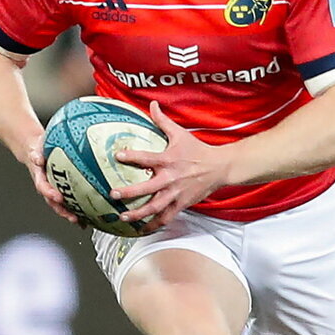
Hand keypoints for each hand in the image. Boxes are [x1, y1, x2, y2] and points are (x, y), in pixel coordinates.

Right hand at [24, 136, 81, 224]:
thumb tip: (37, 158)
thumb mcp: (36, 149)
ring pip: (61, 206)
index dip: (50, 193)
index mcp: (40, 177)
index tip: (58, 197)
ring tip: (80, 221)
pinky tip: (87, 219)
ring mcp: (55, 191)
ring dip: (70, 214)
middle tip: (72, 216)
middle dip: (62, 211)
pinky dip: (78, 212)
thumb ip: (36, 155)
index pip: (43, 187)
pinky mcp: (63, 192)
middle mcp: (47, 187)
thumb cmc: (39, 151)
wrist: (37, 153)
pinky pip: (70, 203)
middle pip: (53, 202)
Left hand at [111, 101, 230, 231]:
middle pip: (148, 188)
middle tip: (113, 194)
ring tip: (123, 217)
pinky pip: (166, 218)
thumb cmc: (198, 150)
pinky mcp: (181, 205)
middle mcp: (171, 179)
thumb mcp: (180, 134)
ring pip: (155, 207)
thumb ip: (162, 121)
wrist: (220, 168)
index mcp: (169, 160)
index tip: (118, 155)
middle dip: (130, 192)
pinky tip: (141, 230)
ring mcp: (176, 194)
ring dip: (138, 213)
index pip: (147, 157)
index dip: (132, 156)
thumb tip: (152, 104)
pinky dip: (154, 225)